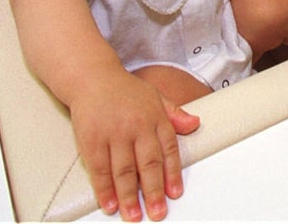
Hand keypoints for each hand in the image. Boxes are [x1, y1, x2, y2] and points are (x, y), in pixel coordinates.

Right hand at [68, 70, 199, 221]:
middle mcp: (137, 126)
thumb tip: (195, 124)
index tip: (174, 193)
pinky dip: (104, 189)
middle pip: (148, 164)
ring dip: (129, 196)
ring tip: (134, 215)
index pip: (169, 150)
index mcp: (155, 117)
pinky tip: (110, 203)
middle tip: (157, 212)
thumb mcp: (156, 97)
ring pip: (124, 171)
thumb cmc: (125, 90)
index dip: (173, 174)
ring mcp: (114, 133)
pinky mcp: (92, 139)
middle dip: (153, 191)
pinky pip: (99, 168)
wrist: (93, 77)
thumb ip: (175, 114)